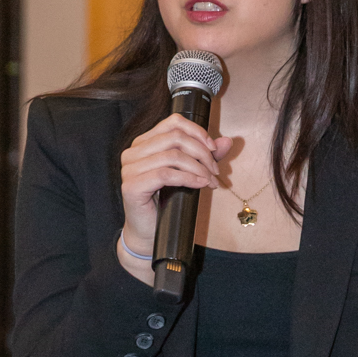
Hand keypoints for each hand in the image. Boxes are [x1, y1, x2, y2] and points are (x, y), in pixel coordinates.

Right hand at [119, 112, 232, 258]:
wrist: (149, 233)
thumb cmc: (166, 203)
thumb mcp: (188, 174)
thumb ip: (204, 156)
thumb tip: (227, 141)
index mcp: (144, 142)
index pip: (173, 122)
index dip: (197, 132)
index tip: (213, 148)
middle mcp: (133, 151)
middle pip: (175, 137)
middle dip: (201, 153)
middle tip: (214, 170)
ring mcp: (130, 168)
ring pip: (172, 155)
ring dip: (197, 168)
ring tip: (209, 181)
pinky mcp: (132, 186)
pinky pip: (166, 175)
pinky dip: (188, 178)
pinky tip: (200, 185)